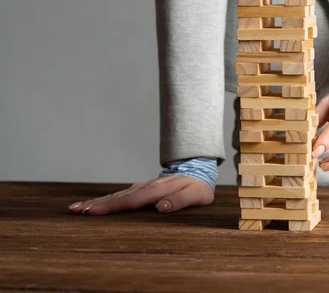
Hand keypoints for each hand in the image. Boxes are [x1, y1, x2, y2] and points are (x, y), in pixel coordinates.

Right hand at [68, 175, 213, 214]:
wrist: (199, 171)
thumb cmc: (198, 187)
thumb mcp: (196, 195)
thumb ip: (180, 200)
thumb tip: (161, 208)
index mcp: (157, 190)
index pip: (131, 201)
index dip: (112, 207)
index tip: (92, 212)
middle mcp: (146, 187)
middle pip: (119, 197)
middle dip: (96, 205)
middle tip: (75, 210)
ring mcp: (142, 187)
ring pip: (117, 195)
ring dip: (97, 202)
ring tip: (77, 208)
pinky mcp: (141, 189)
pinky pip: (122, 195)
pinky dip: (107, 199)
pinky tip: (94, 205)